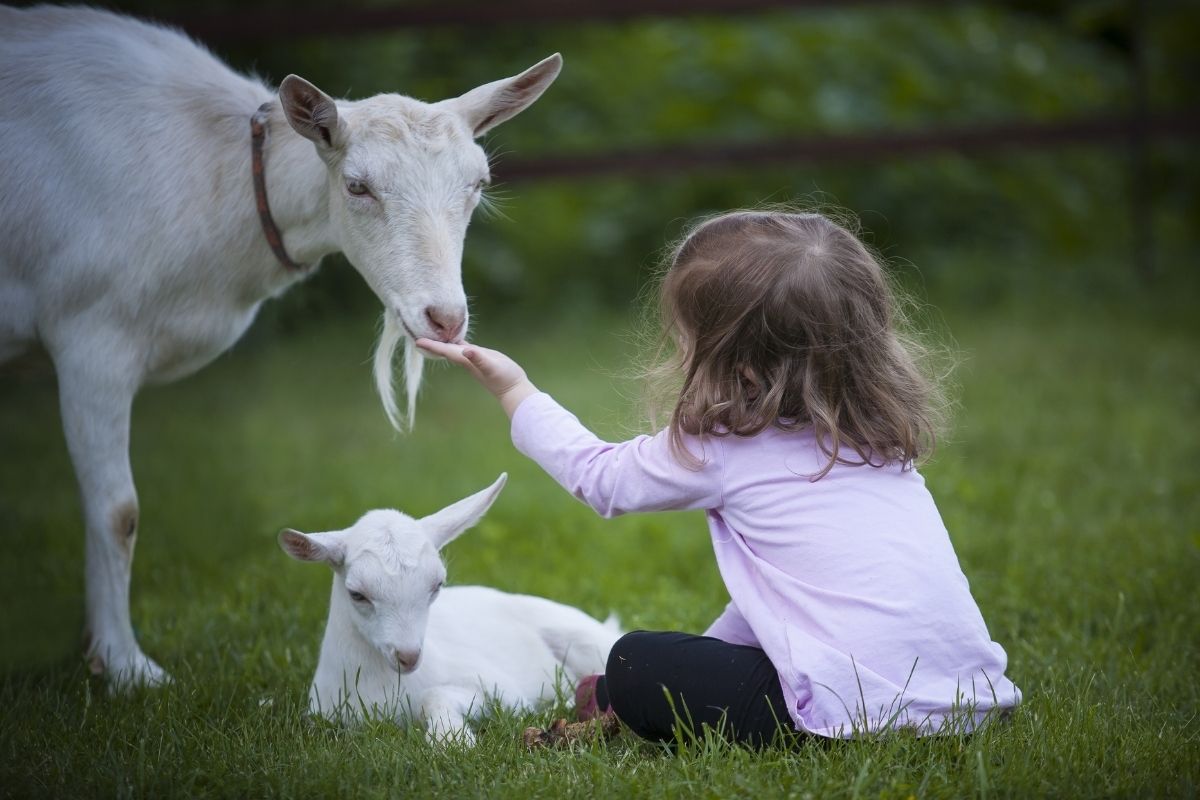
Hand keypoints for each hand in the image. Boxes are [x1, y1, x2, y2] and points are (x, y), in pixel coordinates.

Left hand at [416, 339, 538, 417]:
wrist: (514, 389)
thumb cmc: (504, 378)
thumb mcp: (492, 366)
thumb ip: (479, 358)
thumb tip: (467, 350)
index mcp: (466, 360)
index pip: (445, 351)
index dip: (431, 345)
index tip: (416, 340)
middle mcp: (466, 360)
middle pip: (444, 350)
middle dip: (432, 343)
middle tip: (416, 334)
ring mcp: (472, 359)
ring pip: (452, 349)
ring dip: (442, 342)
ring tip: (431, 333)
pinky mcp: (480, 357)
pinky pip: (463, 348)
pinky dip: (456, 342)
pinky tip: (454, 338)